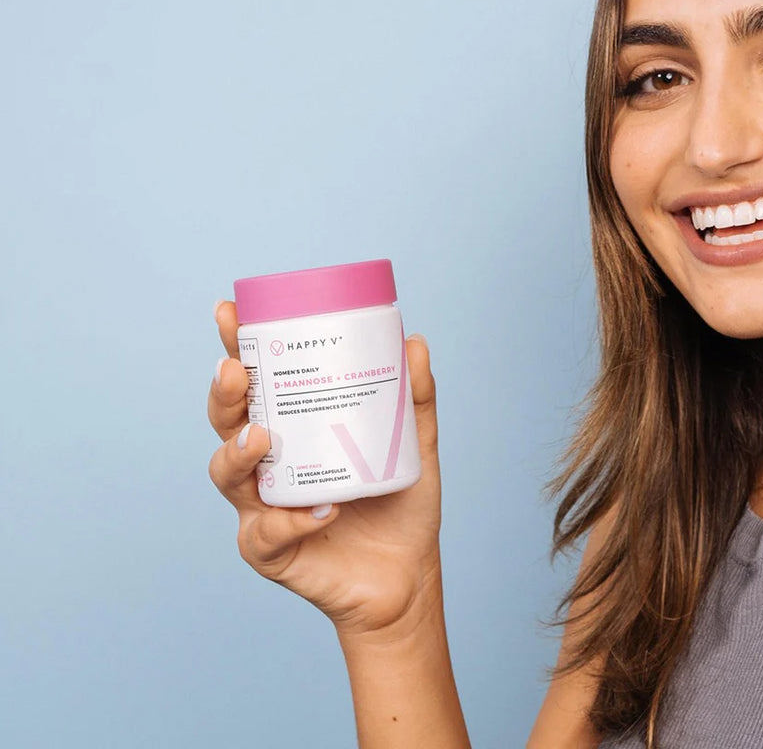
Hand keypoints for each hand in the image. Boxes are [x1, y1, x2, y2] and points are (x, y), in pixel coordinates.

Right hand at [207, 300, 444, 640]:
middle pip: (226, 422)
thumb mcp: (414, 444)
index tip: (229, 312)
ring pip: (226, 475)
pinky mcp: (270, 551)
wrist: (407, 575)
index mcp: (293, 430)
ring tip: (263, 438)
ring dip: (238, 453)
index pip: (258, 384)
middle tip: (236, 372)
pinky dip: (293, 520)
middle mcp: (267, 465)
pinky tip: (322, 509)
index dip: (238, 348)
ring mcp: (262, 507)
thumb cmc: (400, 506)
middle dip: (223, 394)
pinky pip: (268, 534)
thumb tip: (414, 342)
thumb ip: (414, 397)